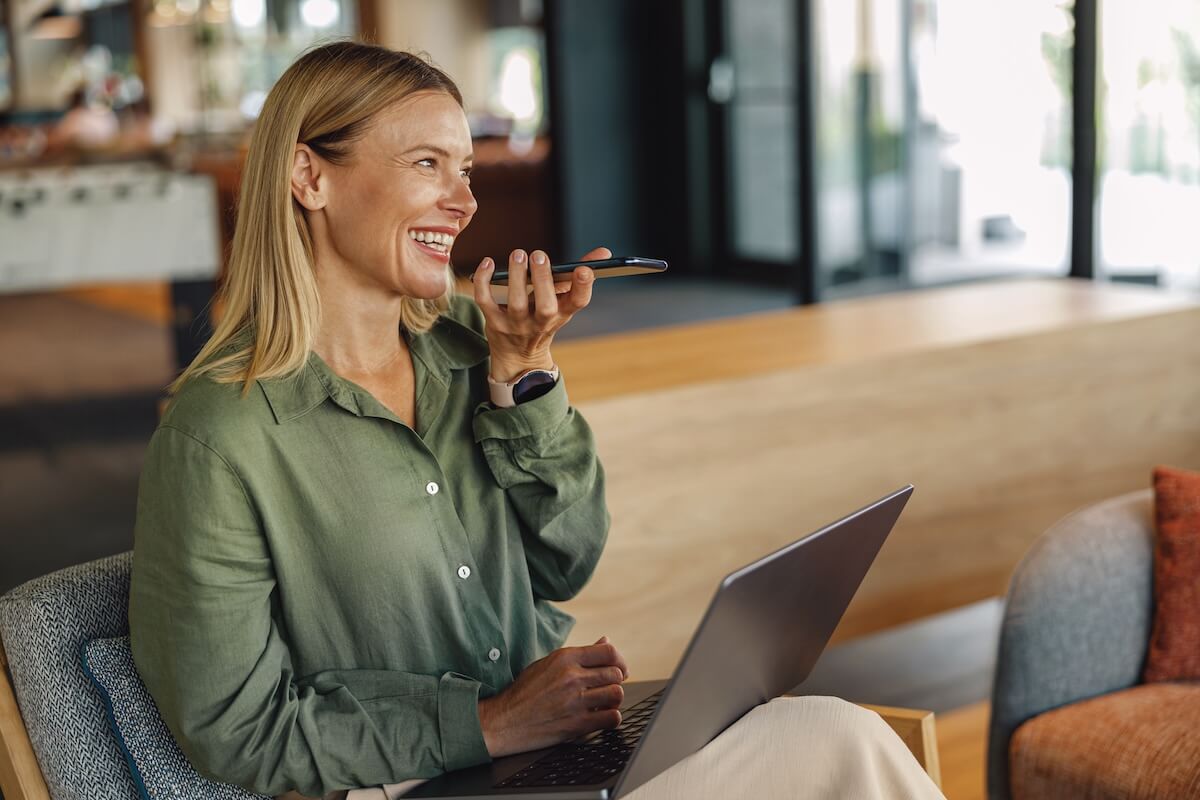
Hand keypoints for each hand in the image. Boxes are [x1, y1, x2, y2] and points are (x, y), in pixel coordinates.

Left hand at [473, 246, 610, 381]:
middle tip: (539, 255)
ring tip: (518, 254)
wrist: (518, 356)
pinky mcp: (494, 323)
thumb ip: (578, 276)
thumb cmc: (543, 319)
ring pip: (516, 303)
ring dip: (516, 277)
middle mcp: (541, 322)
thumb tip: (604, 252)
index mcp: (562, 313)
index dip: (583, 287)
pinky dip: (484, 281)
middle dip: (543, 280)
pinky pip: (486, 301)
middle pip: (545, 306)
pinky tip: (488, 263)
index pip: (578, 303)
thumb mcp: (563, 302)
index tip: (585, 269)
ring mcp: (517, 325)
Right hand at [478, 636, 629, 757]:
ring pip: (617, 694)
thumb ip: (579, 654)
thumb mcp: (548, 664)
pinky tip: (601, 716)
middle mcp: (572, 677)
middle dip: (616, 681)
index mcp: (565, 658)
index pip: (608, 652)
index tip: (619, 669)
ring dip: (613, 699)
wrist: (503, 721)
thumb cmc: (524, 692)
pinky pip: (612, 717)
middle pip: (616, 673)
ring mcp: (575, 701)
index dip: (619, 660)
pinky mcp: (577, 724)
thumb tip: (606, 642)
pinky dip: (611, 717)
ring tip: (603, 702)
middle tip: (608, 688)